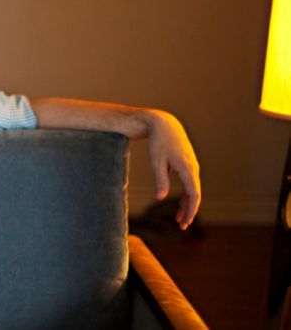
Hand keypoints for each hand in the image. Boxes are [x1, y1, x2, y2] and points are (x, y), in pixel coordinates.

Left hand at [144, 109, 201, 229]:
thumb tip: (160, 198)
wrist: (164, 124)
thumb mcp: (156, 161)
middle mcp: (193, 168)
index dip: (191, 209)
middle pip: (195, 194)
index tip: (186, 222)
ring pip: (193, 189)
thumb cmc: (158, 142)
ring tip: (180, 219)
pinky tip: (181, 203)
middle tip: (182, 226)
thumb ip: (160, 180)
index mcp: (187, 169)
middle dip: (189, 211)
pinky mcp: (188, 165)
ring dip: (188, 204)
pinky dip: (186, 194)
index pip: (194, 194)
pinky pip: (190, 183)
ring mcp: (192, 166)